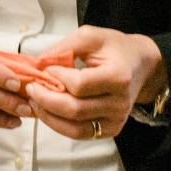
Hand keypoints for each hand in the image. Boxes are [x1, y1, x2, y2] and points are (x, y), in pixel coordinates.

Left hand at [22, 25, 161, 140]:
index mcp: (118, 77)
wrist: (140, 65)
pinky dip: (59, 125)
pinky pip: (80, 134)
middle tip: (30, 88)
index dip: (57, 77)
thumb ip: (64, 47)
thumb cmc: (114, 48)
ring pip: (75, 128)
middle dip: (45, 100)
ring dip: (49, 116)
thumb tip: (38, 63)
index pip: (80, 85)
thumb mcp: (90, 36)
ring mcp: (116, 120)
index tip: (45, 68)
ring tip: (34, 101)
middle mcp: (119, 103)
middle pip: (75, 110)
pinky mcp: (111, 130)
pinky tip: (48, 111)